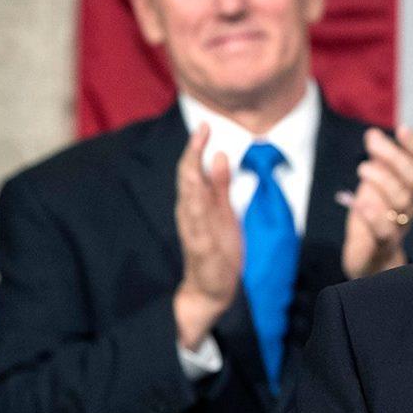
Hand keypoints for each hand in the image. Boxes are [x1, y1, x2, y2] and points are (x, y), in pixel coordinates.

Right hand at [174, 124, 242, 347]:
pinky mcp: (200, 249)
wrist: (211, 287)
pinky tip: (197, 203)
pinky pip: (196, 229)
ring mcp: (194, 230)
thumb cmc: (218, 246)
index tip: (205, 125)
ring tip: (194, 157)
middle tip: (201, 129)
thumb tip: (220, 153)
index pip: (193, 169)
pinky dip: (196, 215)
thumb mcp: (224, 209)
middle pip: (188, 179)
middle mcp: (190, 213)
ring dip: (191, 178)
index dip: (197, 147)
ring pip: (189, 200)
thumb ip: (221, 183)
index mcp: (196, 202)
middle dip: (193, 154)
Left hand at [339, 125, 412, 279]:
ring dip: (383, 180)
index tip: (402, 128)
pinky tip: (359, 200)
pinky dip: (373, 214)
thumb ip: (378, 164)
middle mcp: (410, 207)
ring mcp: (398, 228)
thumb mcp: (375, 187)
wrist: (370, 262)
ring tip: (362, 168)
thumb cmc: (372, 219)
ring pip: (401, 202)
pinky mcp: (381, 247)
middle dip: (394, 157)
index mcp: (412, 190)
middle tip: (371, 143)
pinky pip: (384, 231)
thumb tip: (374, 135)